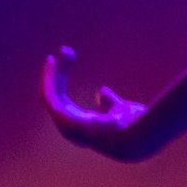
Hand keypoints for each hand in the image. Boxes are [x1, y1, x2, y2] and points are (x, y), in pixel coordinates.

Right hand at [40, 46, 149, 160]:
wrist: (137, 136)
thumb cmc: (134, 126)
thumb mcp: (122, 109)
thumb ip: (111, 102)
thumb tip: (101, 91)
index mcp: (83, 127)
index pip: (65, 104)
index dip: (62, 82)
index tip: (67, 62)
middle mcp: (70, 129)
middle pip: (56, 97)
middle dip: (59, 74)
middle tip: (67, 51)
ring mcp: (65, 126)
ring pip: (49, 94)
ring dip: (52, 73)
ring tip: (65, 51)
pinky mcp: (62, 118)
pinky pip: (48, 95)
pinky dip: (48, 78)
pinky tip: (52, 62)